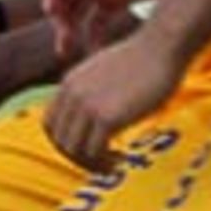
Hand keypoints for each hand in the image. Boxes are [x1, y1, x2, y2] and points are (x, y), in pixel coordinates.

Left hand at [43, 29, 184, 172]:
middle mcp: (72, 95)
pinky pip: (94, 152)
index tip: (86, 148)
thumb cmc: (143, 60)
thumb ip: (92, 91)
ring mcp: (87, 106)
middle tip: (102, 161)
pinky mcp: (106, 118)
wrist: (160, 47)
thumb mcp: (104, 71)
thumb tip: (95, 117)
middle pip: (59, 141)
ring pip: (74, 151)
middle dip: (79, 157)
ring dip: (92, 163)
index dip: (65, 141)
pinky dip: (106, 162)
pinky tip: (122, 159)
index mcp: (69, 83)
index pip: (50, 124)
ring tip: (113, 163)